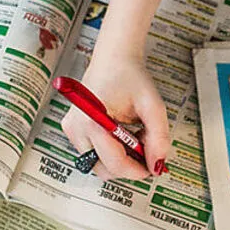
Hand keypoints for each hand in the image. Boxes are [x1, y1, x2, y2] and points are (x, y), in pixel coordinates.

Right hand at [61, 51, 170, 180]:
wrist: (113, 58)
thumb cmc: (130, 76)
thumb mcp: (153, 106)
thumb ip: (158, 138)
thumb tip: (157, 165)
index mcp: (92, 122)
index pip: (115, 164)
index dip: (138, 171)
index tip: (152, 167)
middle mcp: (76, 128)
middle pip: (104, 169)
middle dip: (128, 165)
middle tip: (145, 148)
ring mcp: (72, 130)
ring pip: (98, 163)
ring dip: (119, 158)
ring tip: (133, 134)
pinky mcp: (72, 129)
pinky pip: (93, 152)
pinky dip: (110, 150)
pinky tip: (122, 132)